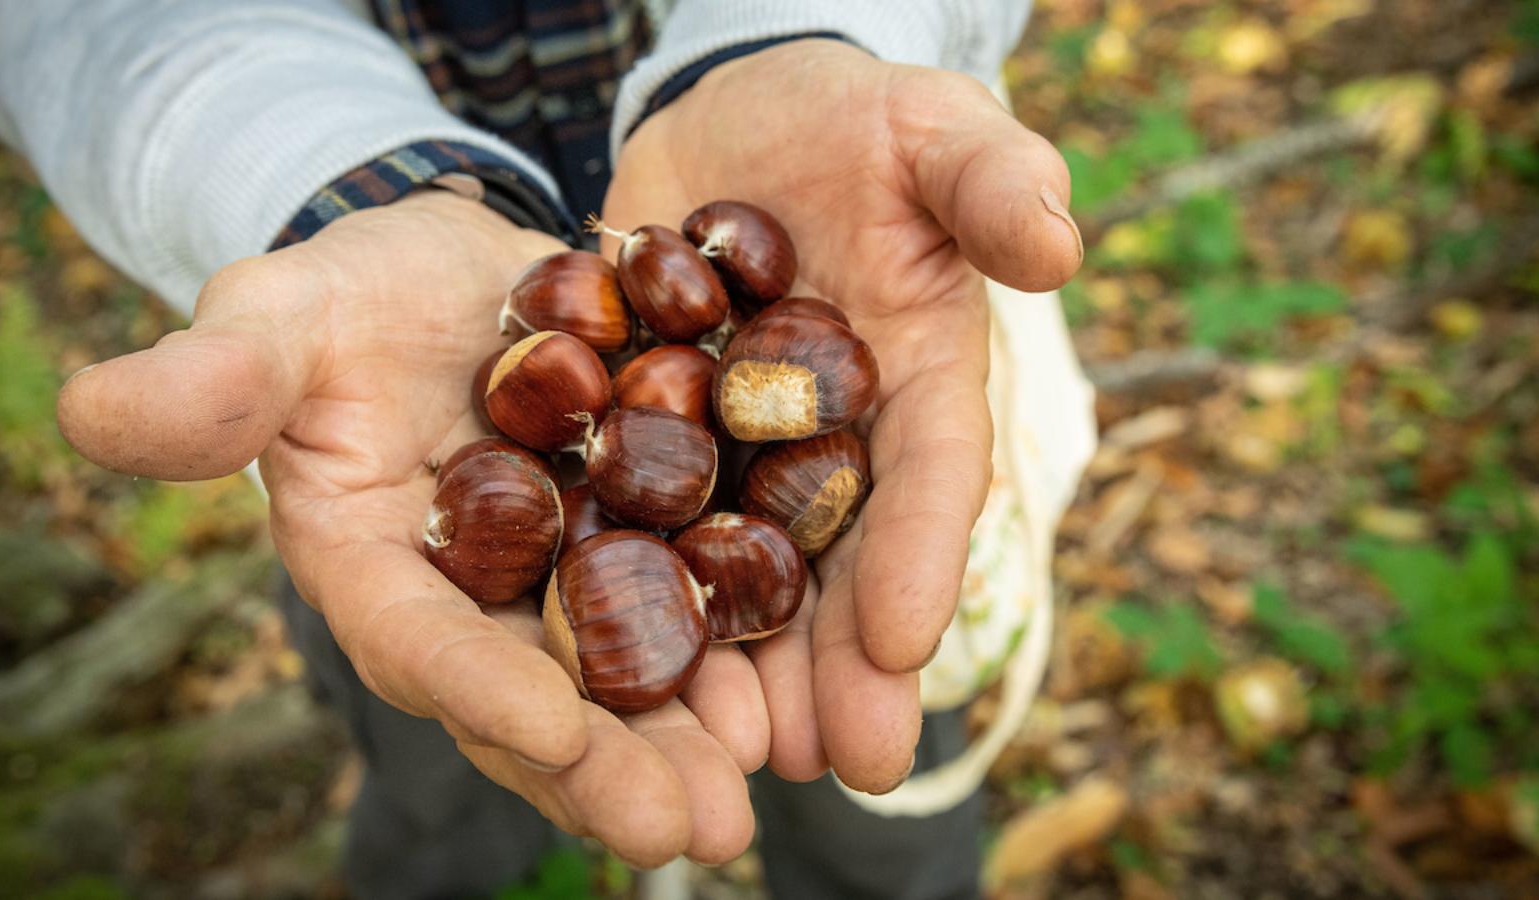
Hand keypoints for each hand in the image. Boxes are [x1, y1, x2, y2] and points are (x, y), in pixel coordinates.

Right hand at [56, 191, 759, 865]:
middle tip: (687, 831)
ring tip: (753, 795)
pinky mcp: (635, 542)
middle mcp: (470, 601)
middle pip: (534, 698)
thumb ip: (217, 374)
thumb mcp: (281, 312)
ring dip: (686, 741)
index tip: (557, 730)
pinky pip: (685, 606)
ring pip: (619, 678)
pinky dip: (732, 652)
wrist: (462, 276)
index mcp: (372, 565)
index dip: (478, 688)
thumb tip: (95, 413)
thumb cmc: (353, 297)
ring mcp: (558, 583)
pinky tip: (790, 690)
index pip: (417, 641)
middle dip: (608, 769)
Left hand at [605, 40, 1081, 790]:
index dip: (921, 558)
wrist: (732, 114)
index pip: (930, 478)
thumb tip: (1056, 244)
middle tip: (836, 762)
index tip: (909, 646)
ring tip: (735, 754)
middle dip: (842, 664)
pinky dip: (631, 586)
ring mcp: (737, 447)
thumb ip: (991, 179)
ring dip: (744, 664)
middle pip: (841, 560)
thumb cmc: (853, 118)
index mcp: (914, 381)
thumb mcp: (929, 128)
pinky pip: (637, 515)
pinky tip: (610, 661)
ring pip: (743, 568)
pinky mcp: (648, 433)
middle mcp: (832, 438)